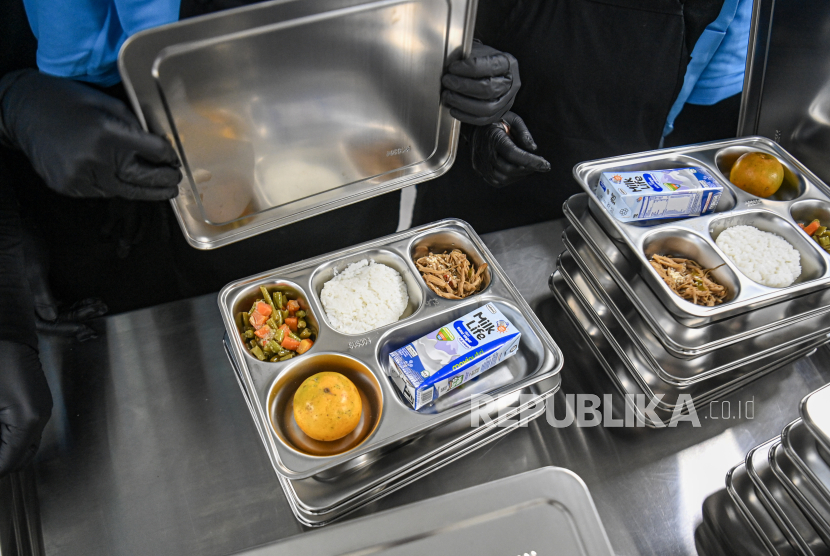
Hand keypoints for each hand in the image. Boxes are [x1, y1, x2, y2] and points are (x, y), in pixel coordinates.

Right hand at [0, 69, 181, 200]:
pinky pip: (101, 192)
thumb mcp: (107, 104)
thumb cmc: (66, 100)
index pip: (153, 153)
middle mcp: (95, 159)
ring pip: (122, 190)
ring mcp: (80, 177)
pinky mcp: (68, 187)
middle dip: (163, 183)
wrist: (21, 110)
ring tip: (153, 184)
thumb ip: (134, 126)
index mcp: (108, 134)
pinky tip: (116, 176)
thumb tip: (159, 145)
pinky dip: (113, 186)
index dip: (169, 157)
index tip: (175, 160)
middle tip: (175, 184)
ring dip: (139, 188)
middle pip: (142, 181)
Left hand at [0, 341, 52, 476]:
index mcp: (28, 418)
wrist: (4, 331)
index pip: (9, 461)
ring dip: (6, 451)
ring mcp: (41, 408)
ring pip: (25, 447)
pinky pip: (26, 432)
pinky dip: (10, 439)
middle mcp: (41, 416)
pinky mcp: (37, 401)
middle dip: (2, 462)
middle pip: (21, 458)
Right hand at [20, 223, 106, 341]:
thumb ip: (41, 295)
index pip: (43, 324)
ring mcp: (32, 296)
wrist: (21, 227)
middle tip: (100, 309)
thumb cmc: (25, 245)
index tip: (84, 328)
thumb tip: (51, 317)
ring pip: (58, 310)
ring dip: (80, 309)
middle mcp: (24, 303)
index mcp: (18, 303)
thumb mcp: (34, 270)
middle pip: (54, 318)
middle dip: (79, 316)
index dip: (64, 328)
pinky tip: (89, 301)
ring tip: (100, 305)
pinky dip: (74, 302)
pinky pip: (58, 301)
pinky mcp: (40, 289)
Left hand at [442, 41, 520, 124]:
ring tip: (448, 95)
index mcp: (508, 64)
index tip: (452, 68)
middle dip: (463, 86)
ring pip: (486, 108)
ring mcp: (506, 101)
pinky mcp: (498, 114)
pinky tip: (454, 108)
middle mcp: (510, 83)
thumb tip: (450, 64)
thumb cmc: (482, 62)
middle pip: (488, 89)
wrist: (489, 73)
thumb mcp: (477, 52)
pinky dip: (465, 116)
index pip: (490, 67)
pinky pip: (483, 120)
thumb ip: (466, 56)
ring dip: (462, 103)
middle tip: (447, 81)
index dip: (469, 68)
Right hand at [471, 112, 550, 186]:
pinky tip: (516, 171)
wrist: (474, 126)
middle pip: (508, 169)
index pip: (513, 154)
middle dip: (527, 169)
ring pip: (502, 178)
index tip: (546, 165)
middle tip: (539, 165)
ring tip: (527, 167)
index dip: (531, 161)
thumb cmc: (497, 120)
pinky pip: (496, 181)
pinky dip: (509, 179)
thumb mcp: (513, 119)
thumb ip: (523, 133)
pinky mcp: (478, 169)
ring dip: (519, 176)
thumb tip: (533, 149)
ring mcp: (480, 163)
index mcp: (493, 137)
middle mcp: (485, 152)